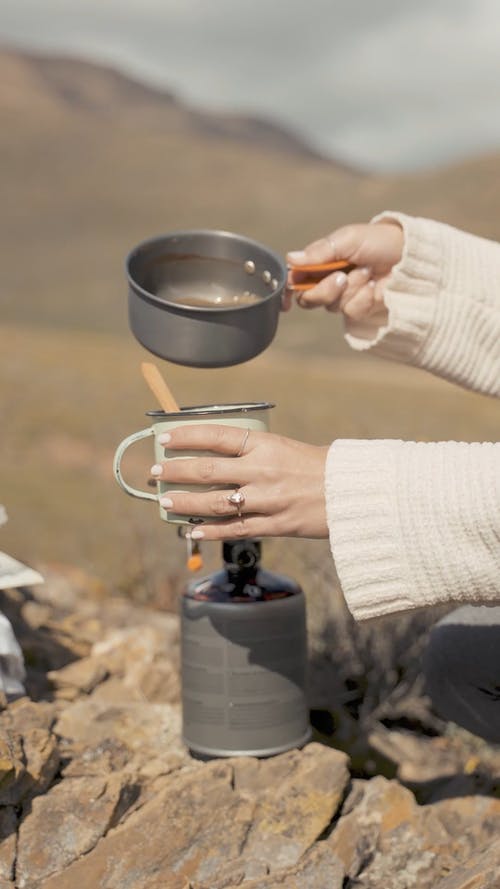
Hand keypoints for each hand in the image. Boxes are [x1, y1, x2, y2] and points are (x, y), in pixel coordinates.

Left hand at [150, 424, 329, 539]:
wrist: (353, 491)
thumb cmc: (317, 467)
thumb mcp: (284, 448)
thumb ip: (252, 454)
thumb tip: (213, 459)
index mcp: (265, 445)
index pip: (217, 436)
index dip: (186, 437)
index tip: (164, 439)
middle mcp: (263, 471)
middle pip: (207, 470)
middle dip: (175, 472)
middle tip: (155, 473)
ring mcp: (268, 500)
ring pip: (215, 503)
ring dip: (185, 503)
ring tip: (165, 502)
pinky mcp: (276, 525)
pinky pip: (236, 530)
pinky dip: (211, 531)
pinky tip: (192, 530)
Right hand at [285, 221, 403, 318]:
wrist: (410, 257)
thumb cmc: (380, 242)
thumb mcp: (348, 239)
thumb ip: (320, 251)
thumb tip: (291, 259)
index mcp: (322, 262)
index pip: (297, 279)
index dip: (289, 288)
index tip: (289, 291)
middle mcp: (329, 281)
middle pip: (308, 298)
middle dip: (324, 289)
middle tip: (342, 276)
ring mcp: (344, 297)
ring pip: (331, 305)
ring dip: (351, 288)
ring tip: (368, 272)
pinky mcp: (360, 310)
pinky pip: (351, 311)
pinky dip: (363, 298)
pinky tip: (375, 286)